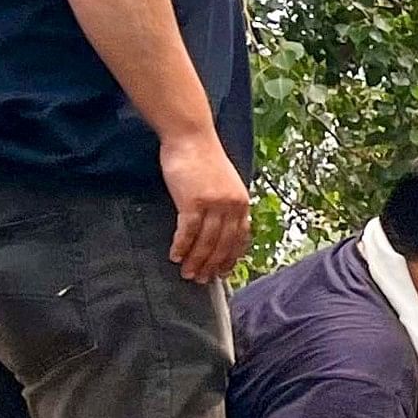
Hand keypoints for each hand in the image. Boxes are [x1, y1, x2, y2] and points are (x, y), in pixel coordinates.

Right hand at [161, 127, 251, 282]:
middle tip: (201, 280)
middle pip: (223, 244)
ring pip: (206, 242)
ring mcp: (214, 203)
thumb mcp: (223, 183)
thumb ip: (225, 205)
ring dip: (196, 261)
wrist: (191, 137)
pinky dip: (182, 246)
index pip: (240, 238)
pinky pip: (188, 231)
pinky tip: (175, 256)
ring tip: (187, 274)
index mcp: (242, 202)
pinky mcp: (193, 201)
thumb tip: (220, 229)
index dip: (231, 258)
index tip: (223, 273)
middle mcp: (232, 205)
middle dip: (212, 265)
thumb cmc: (203, 159)